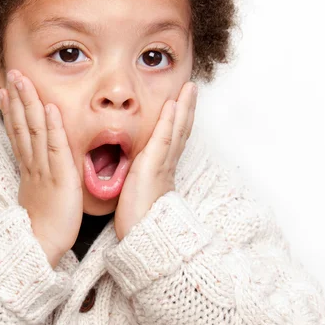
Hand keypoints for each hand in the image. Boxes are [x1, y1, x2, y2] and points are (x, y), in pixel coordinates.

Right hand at [0, 70, 82, 267]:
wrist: (40, 247)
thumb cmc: (42, 224)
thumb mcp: (36, 195)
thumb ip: (37, 176)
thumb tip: (36, 166)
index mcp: (28, 167)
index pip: (18, 131)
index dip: (12, 109)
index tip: (8, 89)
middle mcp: (32, 163)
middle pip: (22, 124)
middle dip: (17, 97)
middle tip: (12, 73)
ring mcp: (44, 168)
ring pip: (35, 129)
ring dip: (29, 103)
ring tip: (24, 80)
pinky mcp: (59, 176)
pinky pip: (55, 147)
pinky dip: (53, 126)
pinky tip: (50, 107)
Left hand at [114, 81, 197, 241]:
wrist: (143, 236)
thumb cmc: (137, 218)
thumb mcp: (138, 191)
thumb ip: (138, 177)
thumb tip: (133, 171)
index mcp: (162, 168)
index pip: (173, 138)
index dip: (179, 119)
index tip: (182, 102)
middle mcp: (166, 163)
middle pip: (181, 129)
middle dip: (188, 107)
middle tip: (192, 87)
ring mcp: (162, 163)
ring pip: (178, 129)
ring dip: (184, 106)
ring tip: (189, 87)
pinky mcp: (154, 166)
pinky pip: (164, 138)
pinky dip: (170, 121)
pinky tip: (173, 104)